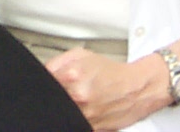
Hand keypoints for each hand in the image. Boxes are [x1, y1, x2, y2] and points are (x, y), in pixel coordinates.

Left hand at [47, 49, 169, 130]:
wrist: (137, 88)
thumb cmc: (111, 72)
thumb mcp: (81, 55)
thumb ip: (56, 63)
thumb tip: (42, 73)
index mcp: (72, 75)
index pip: (43, 82)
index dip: (42, 85)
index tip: (44, 86)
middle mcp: (78, 96)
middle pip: (51, 100)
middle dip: (53, 97)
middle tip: (62, 93)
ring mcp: (85, 114)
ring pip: (61, 114)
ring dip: (63, 108)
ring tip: (73, 101)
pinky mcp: (93, 128)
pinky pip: (73, 124)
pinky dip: (72, 119)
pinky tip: (79, 110)